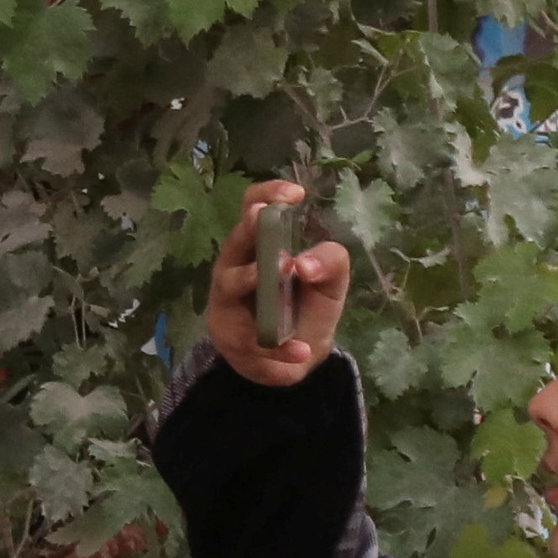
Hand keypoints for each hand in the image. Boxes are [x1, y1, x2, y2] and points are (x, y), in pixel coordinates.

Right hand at [206, 180, 350, 386]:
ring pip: (232, 284)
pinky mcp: (231, 339)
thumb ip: (330, 263)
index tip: (295, 194)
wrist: (291, 362)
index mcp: (258, 246)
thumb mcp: (329, 284)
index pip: (254, 208)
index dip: (268, 195)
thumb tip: (306, 264)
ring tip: (284, 271)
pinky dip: (280, 347)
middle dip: (250, 229)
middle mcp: (235, 267)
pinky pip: (253, 339)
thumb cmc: (303, 309)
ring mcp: (227, 303)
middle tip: (265, 218)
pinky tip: (301, 350)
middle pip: (235, 241)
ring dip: (254, 277)